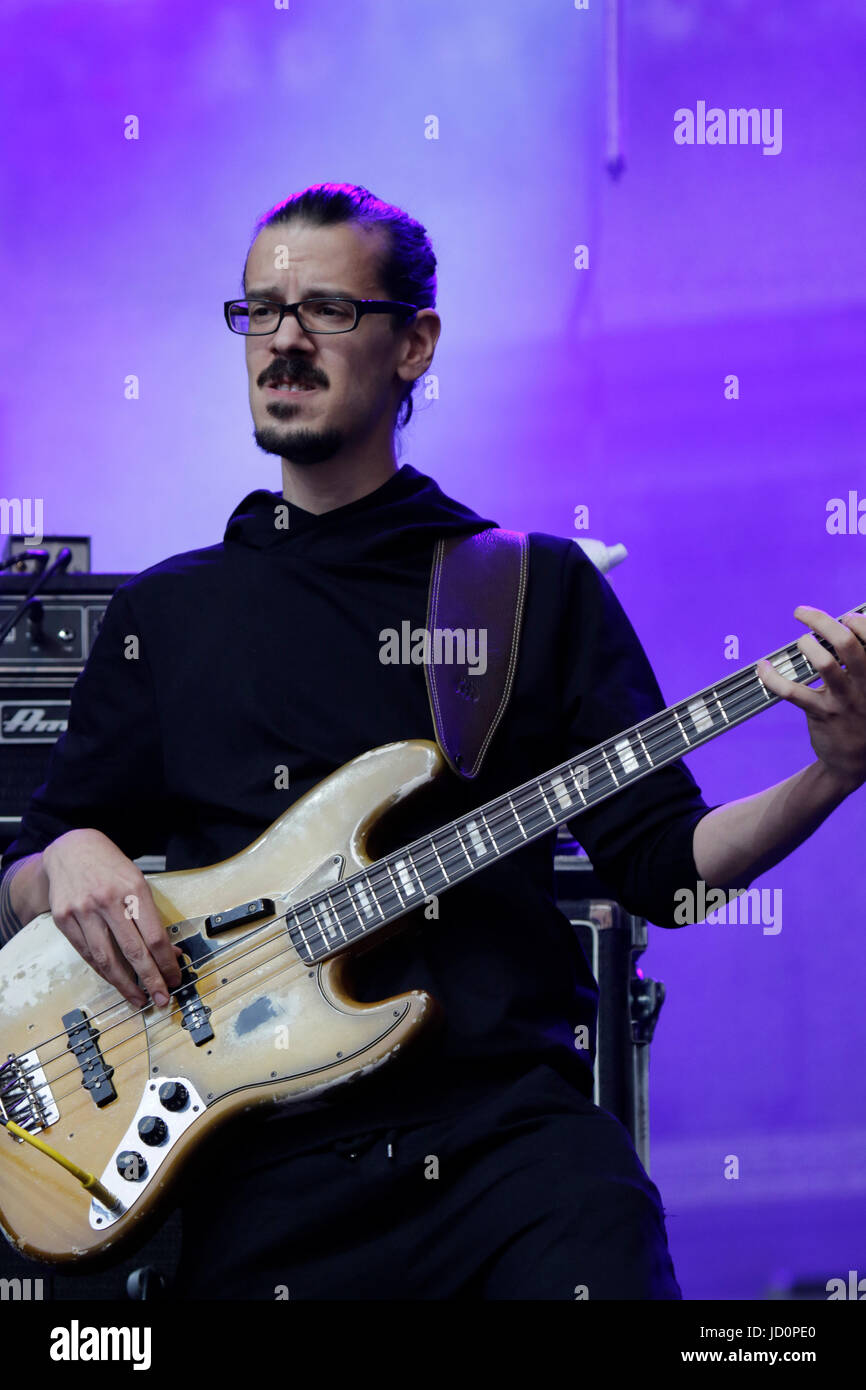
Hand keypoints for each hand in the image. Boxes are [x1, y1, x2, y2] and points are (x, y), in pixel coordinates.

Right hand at [42, 828, 182, 1008]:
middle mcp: (108, 901)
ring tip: (138, 998)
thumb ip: (152, 917)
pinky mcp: (64, 919)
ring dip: (124, 984)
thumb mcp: (138, 882)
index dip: (166, 963)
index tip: (174, 978)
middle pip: (133, 951)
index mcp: (133, 889)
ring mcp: (83, 911)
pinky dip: (103, 971)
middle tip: (161, 999)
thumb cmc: (110, 867)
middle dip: (150, 980)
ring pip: (106, 959)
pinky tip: (115, 981)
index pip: (154, 936)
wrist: (71, 850)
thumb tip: (170, 952)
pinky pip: (87, 953)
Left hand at [757, 606, 865, 794]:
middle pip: (847, 643)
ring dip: (806, 645)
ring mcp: (843, 700)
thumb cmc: (862, 714)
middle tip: (801, 613)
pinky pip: (792, 692)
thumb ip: (861, 662)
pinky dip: (772, 677)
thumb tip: (844, 626)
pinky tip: (763, 667)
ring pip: (824, 663)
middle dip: (821, 621)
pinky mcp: (821, 714)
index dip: (859, 621)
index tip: (846, 617)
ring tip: (801, 642)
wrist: (855, 763)